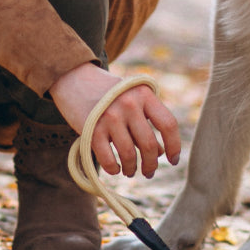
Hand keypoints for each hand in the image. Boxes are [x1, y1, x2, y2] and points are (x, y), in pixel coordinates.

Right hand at [48, 62, 180, 177]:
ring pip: (129, 154)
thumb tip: (161, 153)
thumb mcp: (132, 97)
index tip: (172, 161)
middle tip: (148, 172)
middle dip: (151, 165)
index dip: (175, 146)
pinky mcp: (92, 128)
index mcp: (144, 94)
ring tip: (130, 171)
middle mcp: (129, 103)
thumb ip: (147, 119)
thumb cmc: (109, 92)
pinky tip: (115, 169)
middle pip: (149, 145)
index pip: (168, 124)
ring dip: (132, 169)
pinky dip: (113, 169)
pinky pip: (107, 159)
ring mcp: (110, 116)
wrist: (74, 77)